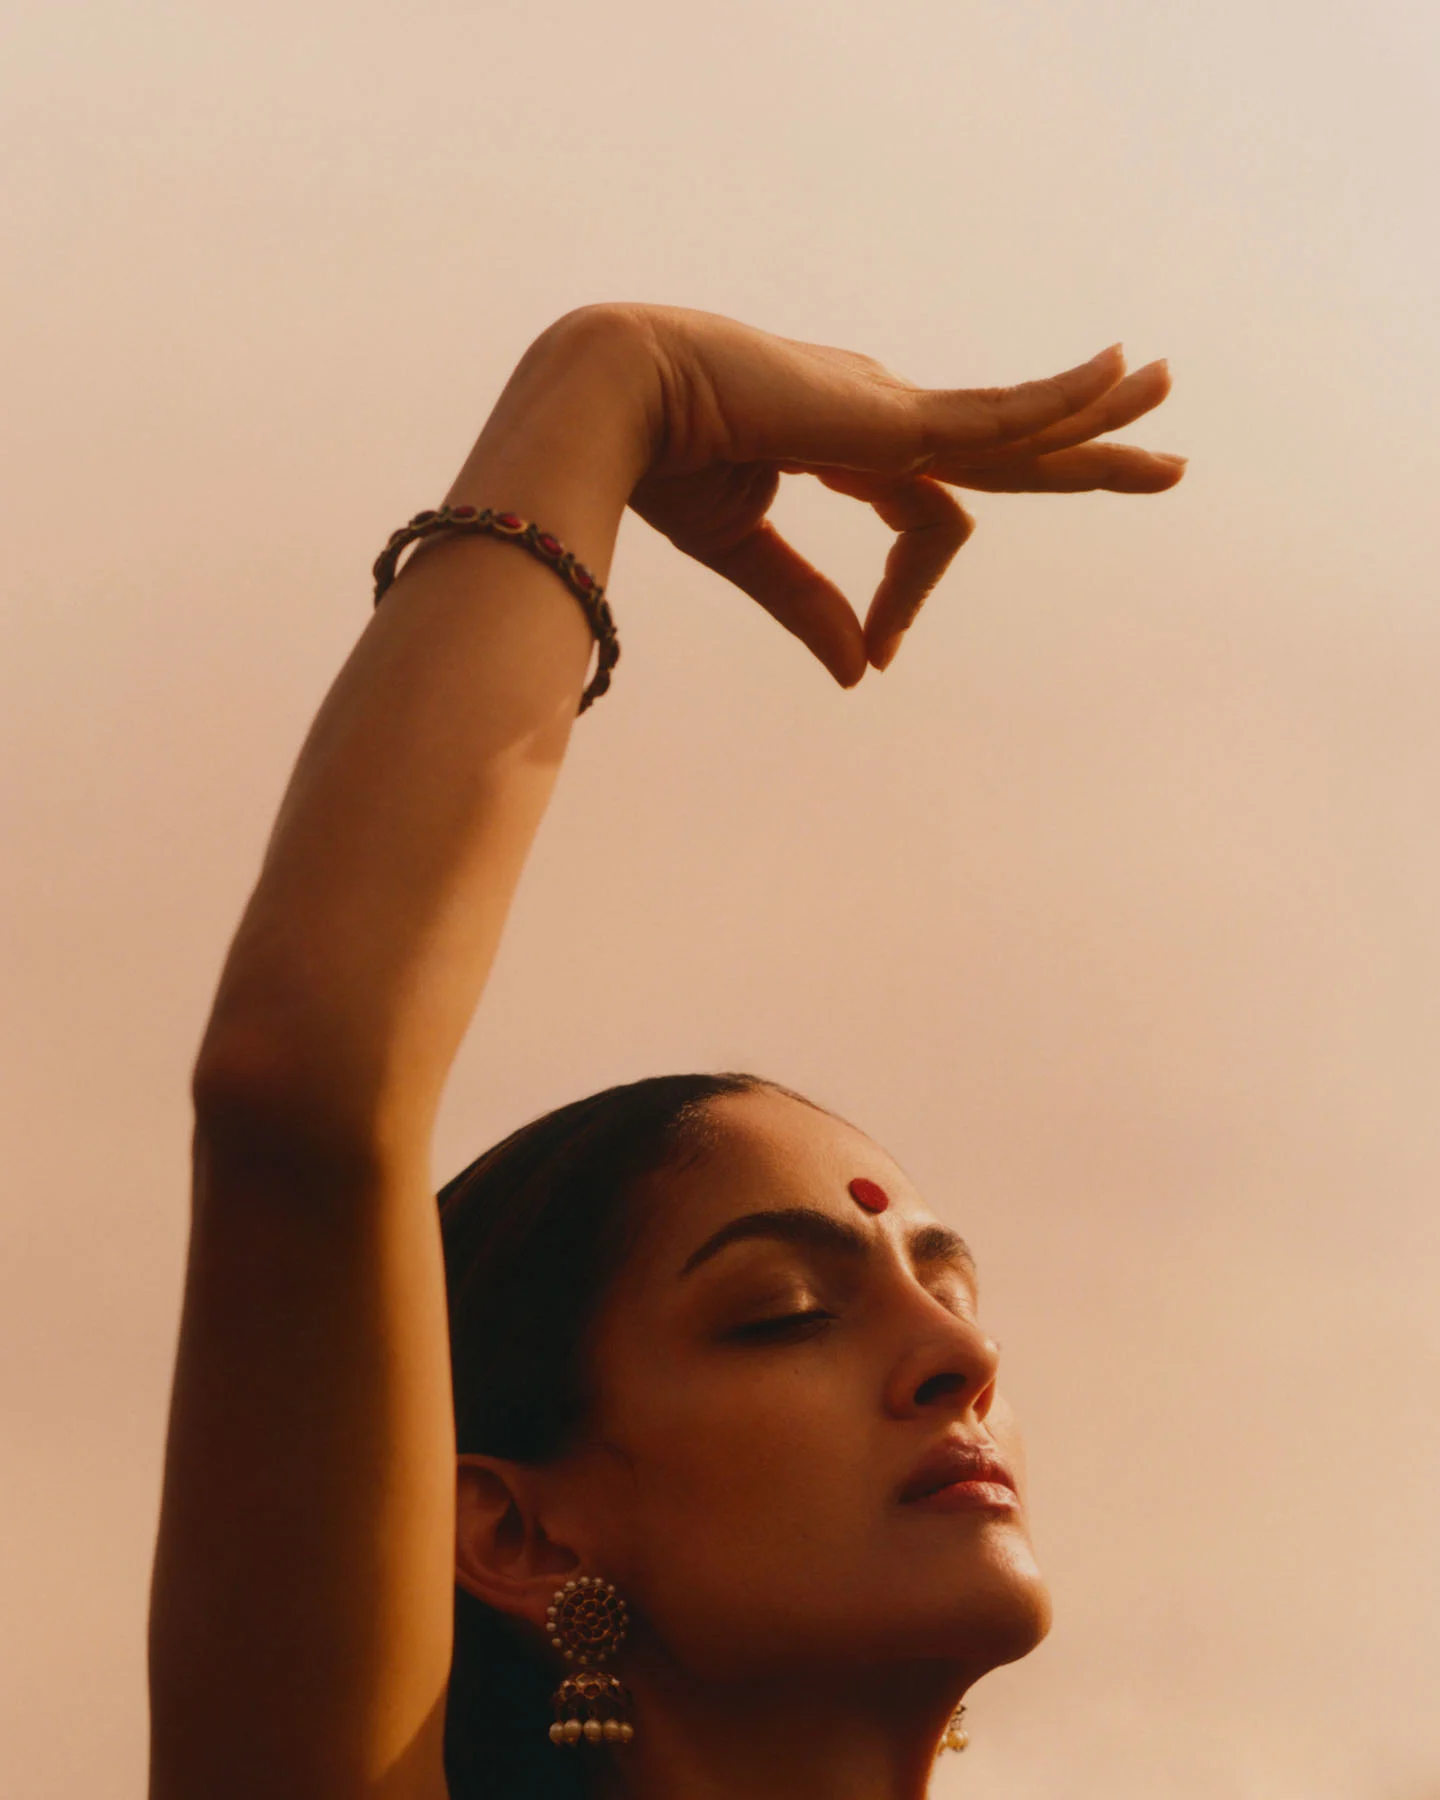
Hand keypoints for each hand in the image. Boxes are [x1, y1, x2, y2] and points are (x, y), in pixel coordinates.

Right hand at [610, 304, 1183, 684]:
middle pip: (1008, 445)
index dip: (907, 597)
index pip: (919, 521)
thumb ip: (806, 602)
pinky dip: (1060, 400)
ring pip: (1022, 426)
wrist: (616, 403)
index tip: (878, 656)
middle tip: (1160, 461)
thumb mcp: (745, 549)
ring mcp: (893, 409)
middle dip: (1082, 452)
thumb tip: (860, 674)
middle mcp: (883, 416)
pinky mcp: (892, 415)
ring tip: (1166, 399)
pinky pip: (999, 414)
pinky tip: (1118, 380)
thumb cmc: (662, 462)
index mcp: (846, 443)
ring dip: (1099, 422)